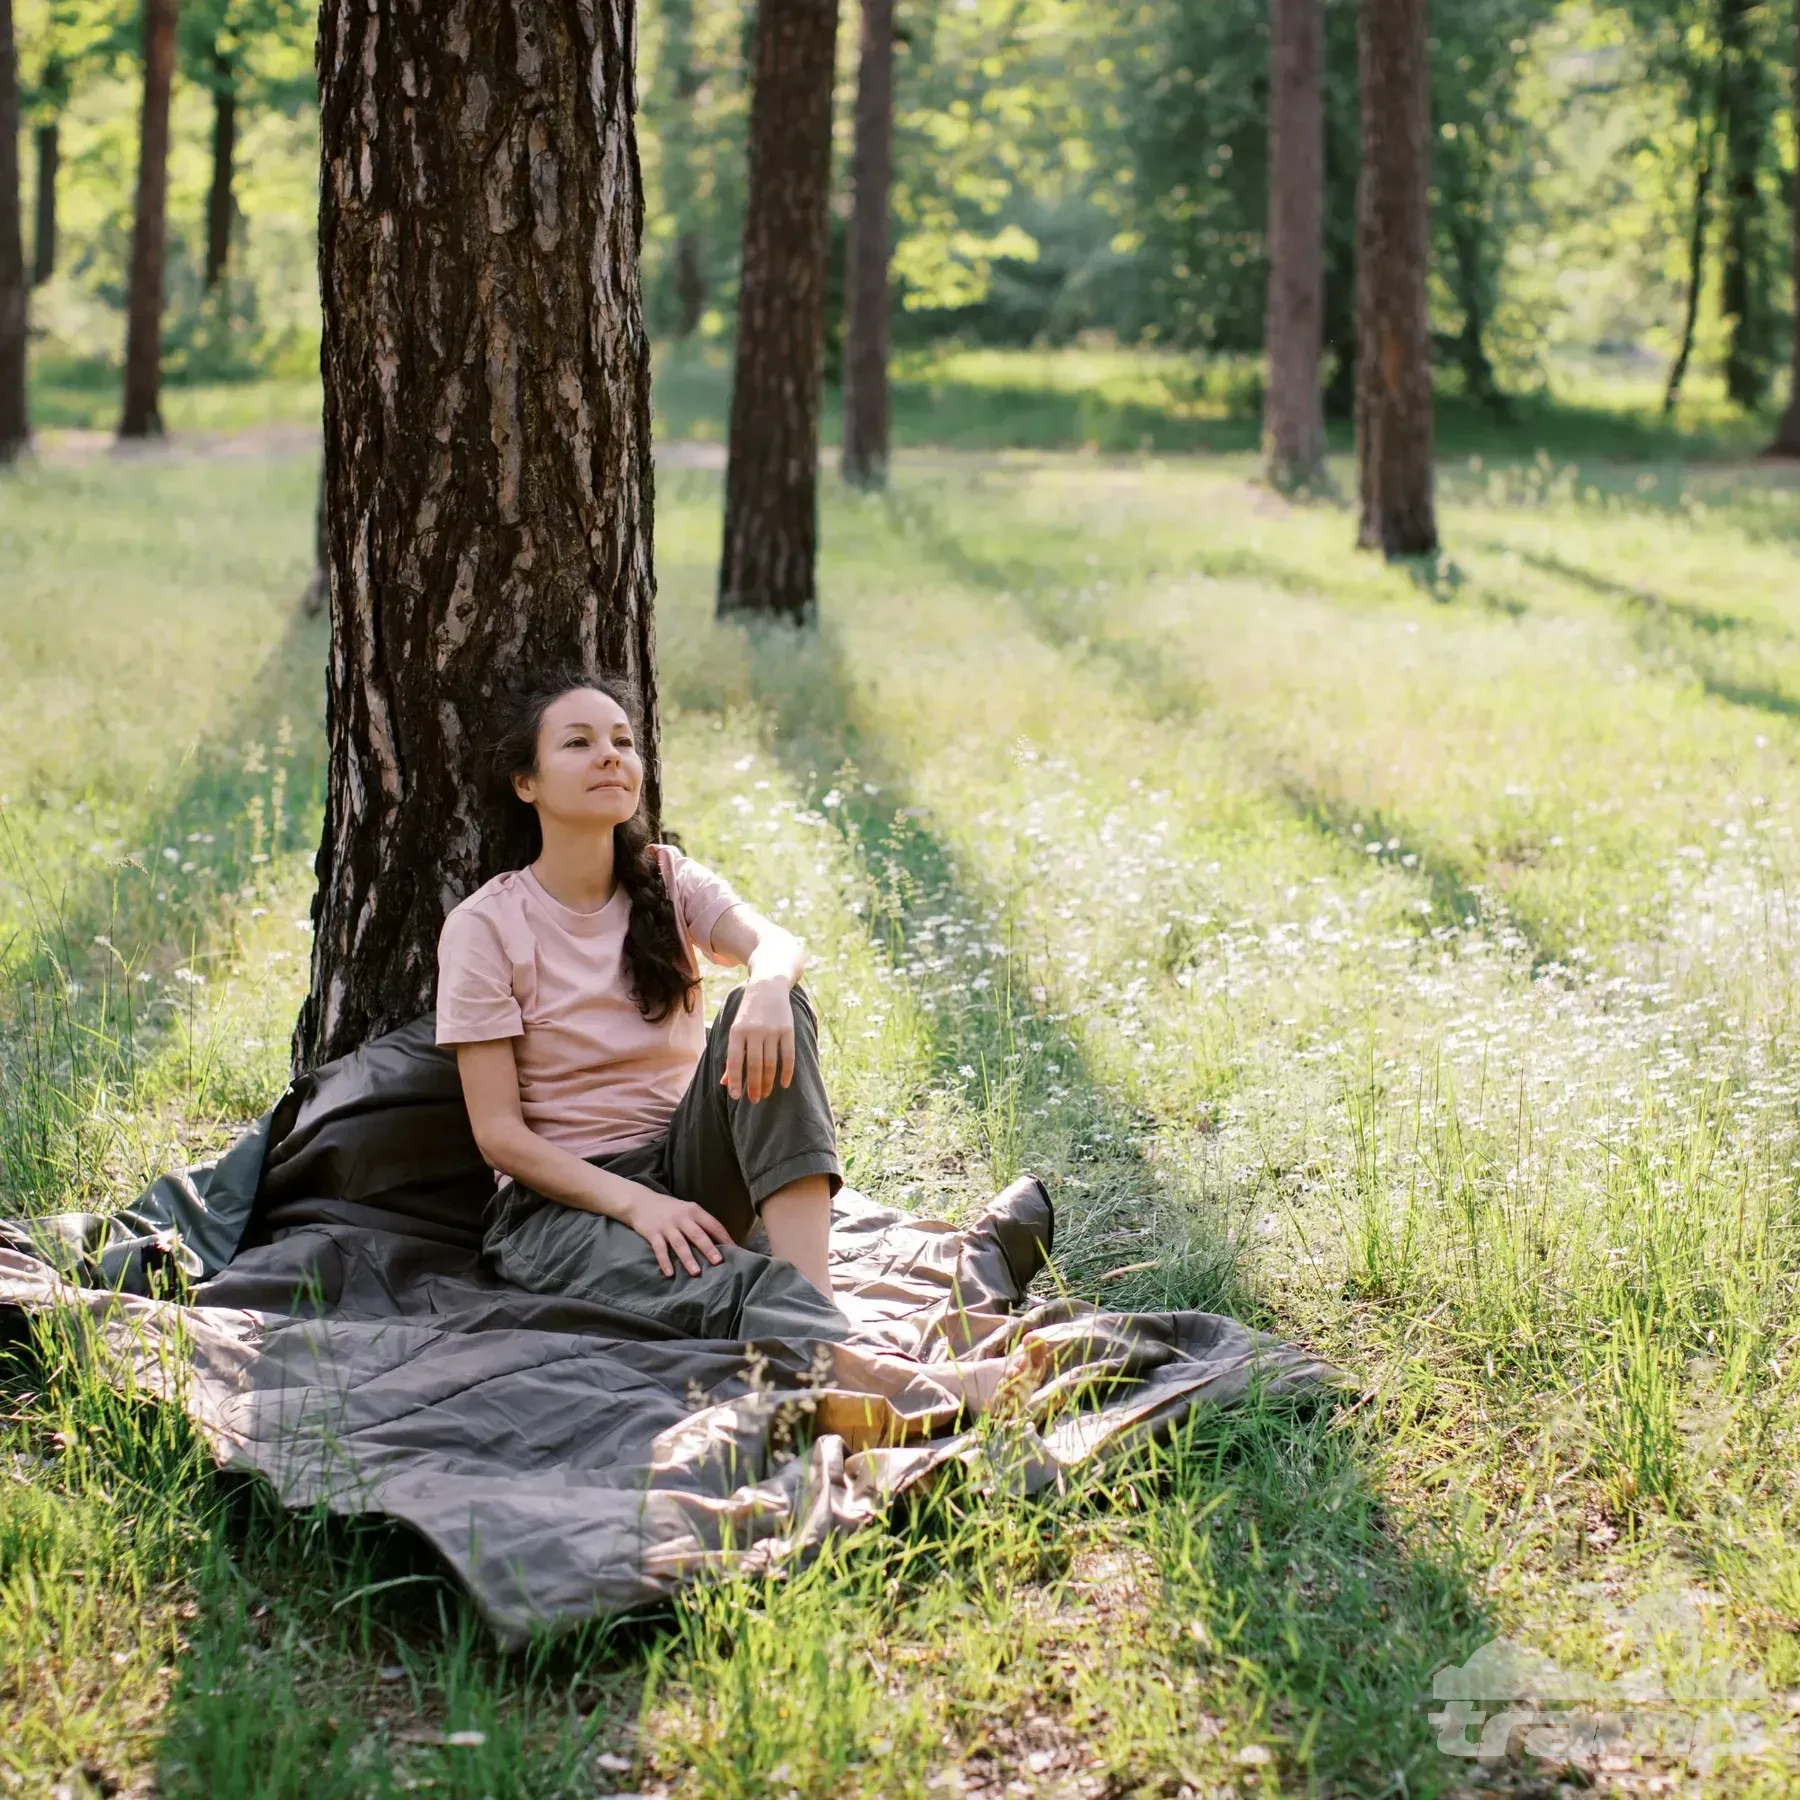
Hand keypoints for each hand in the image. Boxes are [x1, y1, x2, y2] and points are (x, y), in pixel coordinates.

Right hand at [616, 1186, 732, 1277]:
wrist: (639, 1201)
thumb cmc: (668, 1209)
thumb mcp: (686, 1210)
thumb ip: (700, 1223)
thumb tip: (719, 1241)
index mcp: (693, 1211)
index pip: (712, 1224)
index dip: (724, 1237)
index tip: (735, 1249)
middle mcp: (682, 1218)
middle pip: (697, 1234)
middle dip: (708, 1248)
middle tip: (718, 1262)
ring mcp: (666, 1226)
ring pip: (679, 1244)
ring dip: (688, 1258)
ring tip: (696, 1272)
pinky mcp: (652, 1233)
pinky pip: (659, 1249)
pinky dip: (664, 1261)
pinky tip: (669, 1273)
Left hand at [722, 978, 796, 1103]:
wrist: (768, 985)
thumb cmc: (748, 1013)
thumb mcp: (736, 1030)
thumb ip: (732, 1056)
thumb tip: (725, 1083)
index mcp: (737, 1031)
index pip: (735, 1060)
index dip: (735, 1080)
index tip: (736, 1097)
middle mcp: (754, 1031)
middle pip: (754, 1065)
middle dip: (754, 1086)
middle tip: (754, 1100)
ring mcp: (772, 1030)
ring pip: (770, 1063)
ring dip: (768, 1082)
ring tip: (765, 1094)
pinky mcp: (788, 1029)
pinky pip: (788, 1056)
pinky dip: (787, 1072)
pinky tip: (783, 1084)